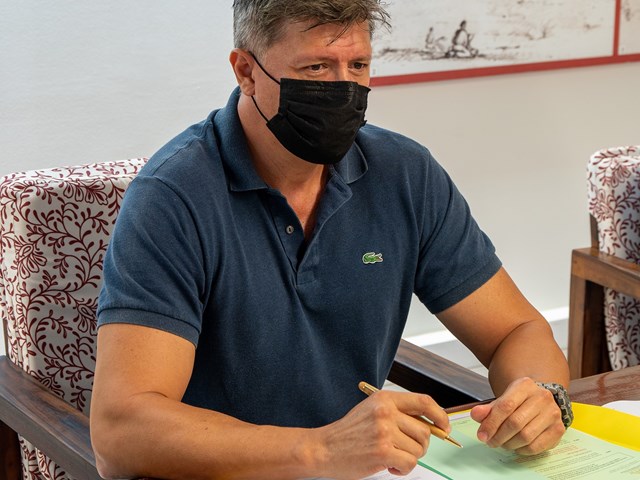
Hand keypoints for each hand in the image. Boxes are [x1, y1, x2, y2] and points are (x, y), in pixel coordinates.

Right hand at [312, 390, 449, 478]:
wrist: (323, 449)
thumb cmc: (348, 433)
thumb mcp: (372, 411)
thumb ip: (398, 413)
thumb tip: (431, 423)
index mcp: (385, 399)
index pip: (424, 401)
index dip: (439, 415)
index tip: (443, 426)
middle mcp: (386, 412)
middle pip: (425, 430)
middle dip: (420, 445)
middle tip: (403, 449)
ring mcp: (384, 432)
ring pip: (418, 450)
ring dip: (408, 458)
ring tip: (390, 456)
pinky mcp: (383, 452)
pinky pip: (409, 463)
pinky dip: (401, 469)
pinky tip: (387, 465)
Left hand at [470, 377, 565, 454]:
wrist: (540, 400)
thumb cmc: (518, 401)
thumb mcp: (502, 399)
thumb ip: (487, 408)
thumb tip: (476, 415)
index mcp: (525, 385)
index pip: (505, 406)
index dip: (491, 423)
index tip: (481, 435)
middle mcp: (542, 397)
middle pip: (515, 423)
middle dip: (498, 436)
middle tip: (490, 442)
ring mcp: (553, 413)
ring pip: (525, 436)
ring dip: (509, 444)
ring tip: (501, 443)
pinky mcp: (558, 429)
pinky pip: (536, 446)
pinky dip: (521, 450)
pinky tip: (515, 446)